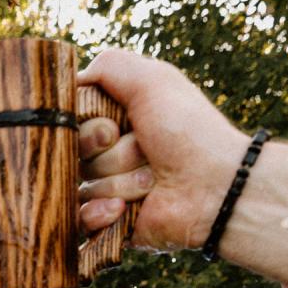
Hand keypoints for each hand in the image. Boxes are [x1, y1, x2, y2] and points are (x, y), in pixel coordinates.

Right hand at [75, 50, 250, 252]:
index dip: (89, 126)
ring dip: (120, 182)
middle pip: (72, 154)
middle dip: (109, 153)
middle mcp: (107, 151)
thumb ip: (108, 65)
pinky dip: (100, 214)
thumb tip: (72, 82)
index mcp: (115, 118)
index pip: (70, 121)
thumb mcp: (152, 79)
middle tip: (143, 150)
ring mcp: (107, 188)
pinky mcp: (109, 222)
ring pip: (83, 186)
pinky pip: (80, 219)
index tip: (114, 127)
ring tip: (152, 180)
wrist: (216, 186)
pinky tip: (123, 210)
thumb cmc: (189, 130)